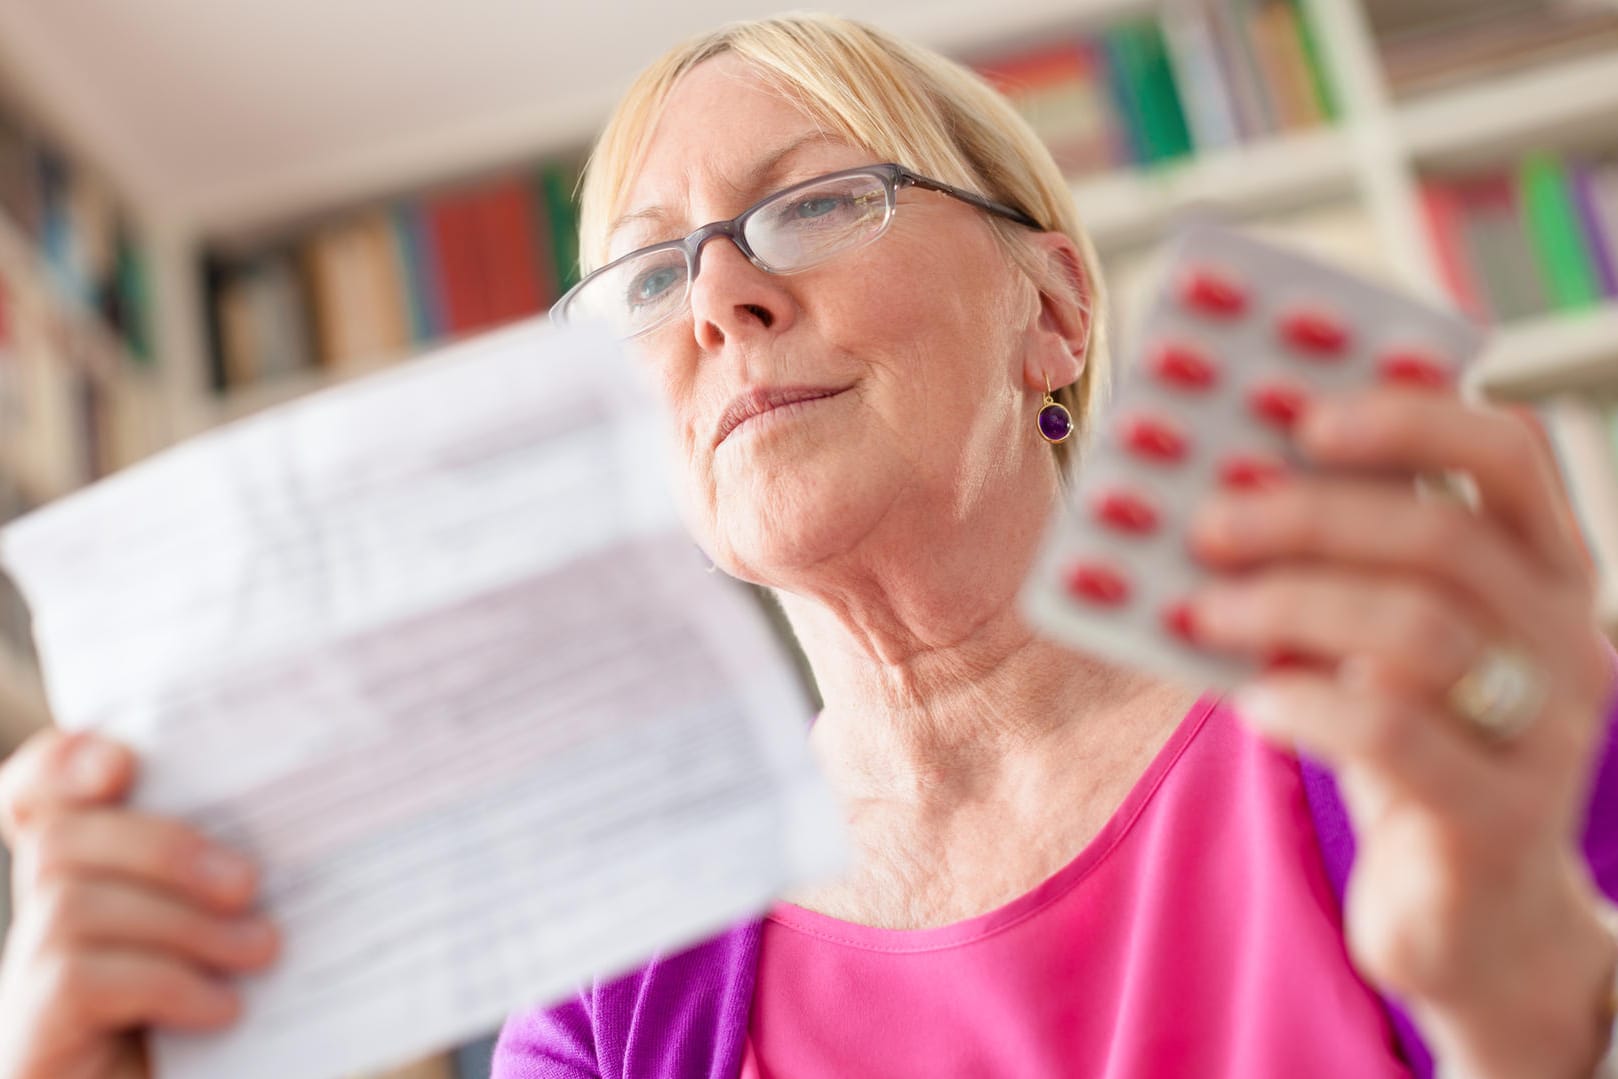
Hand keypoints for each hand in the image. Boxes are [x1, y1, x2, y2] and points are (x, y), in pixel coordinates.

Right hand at [0, 730, 278, 1078]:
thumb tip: (293, 817)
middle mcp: (44, 924)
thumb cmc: (238, 1025)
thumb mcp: (242, 932)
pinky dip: (166, 982)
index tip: (121, 763)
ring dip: (182, 921)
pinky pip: (81, 978)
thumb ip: (238, 878)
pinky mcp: (33, 1038)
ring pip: (73, 904)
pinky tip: (224, 1009)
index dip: (61, 764)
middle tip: (252, 882)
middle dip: (165, 847)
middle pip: (63, 838)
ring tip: (261, 950)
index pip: (39, 797)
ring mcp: (27, 984)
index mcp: (94, 880)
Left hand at [1187, 387, 1617, 1077]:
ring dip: (1291, 606)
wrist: (1468, 915)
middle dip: (1312, 515)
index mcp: (1545, 569)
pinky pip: (1397, 735)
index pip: (1511, 455)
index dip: (1410, 416)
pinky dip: (1308, 703)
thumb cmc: (1407, 746)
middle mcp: (1568, 637)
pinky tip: (1249, 701)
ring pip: (1417, 631)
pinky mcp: (1500, 818)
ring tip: (1201, 607)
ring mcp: (1546, 732)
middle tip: (1208, 518)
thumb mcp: (1378, 642)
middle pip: (1445, 538)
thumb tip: (1215, 481)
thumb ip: (1335, 567)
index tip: (1302, 408)